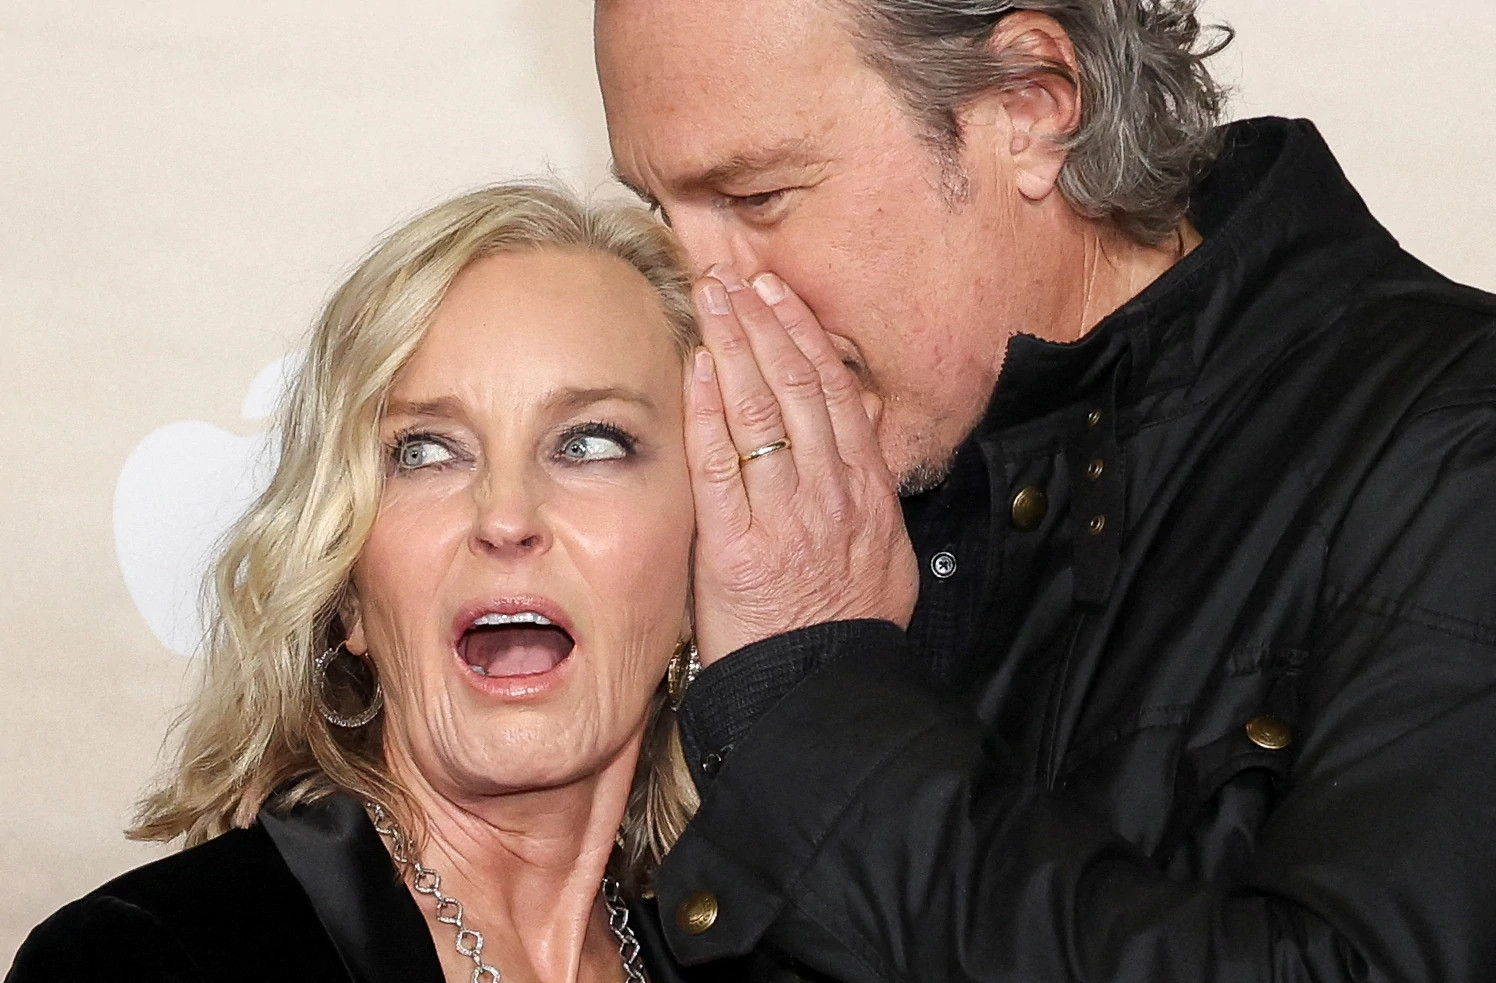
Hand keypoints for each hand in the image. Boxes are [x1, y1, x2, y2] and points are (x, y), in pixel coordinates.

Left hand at [685, 267, 918, 665]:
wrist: (824, 688)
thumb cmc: (848, 627)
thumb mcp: (886, 555)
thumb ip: (869, 496)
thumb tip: (859, 444)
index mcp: (867, 490)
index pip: (837, 393)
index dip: (806, 338)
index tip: (781, 300)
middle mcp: (830, 492)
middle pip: (799, 387)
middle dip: (765, 324)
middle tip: (736, 280)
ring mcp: (785, 515)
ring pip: (762, 412)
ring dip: (734, 347)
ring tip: (713, 301)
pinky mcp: (736, 544)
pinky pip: (719, 464)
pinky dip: (706, 410)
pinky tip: (694, 369)